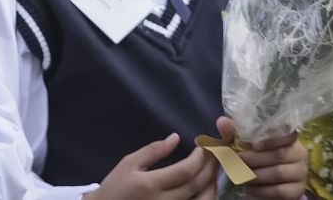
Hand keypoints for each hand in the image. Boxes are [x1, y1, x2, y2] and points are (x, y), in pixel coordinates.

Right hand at [88, 133, 217, 199]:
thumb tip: (175, 138)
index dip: (199, 159)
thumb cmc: (117, 186)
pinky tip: (206, 187)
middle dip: (210, 167)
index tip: (203, 147)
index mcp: (151, 185)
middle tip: (215, 154)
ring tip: (213, 170)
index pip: (185, 171)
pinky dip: (207, 197)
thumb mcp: (129, 163)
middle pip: (198, 185)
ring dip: (212, 184)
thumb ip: (153, 151)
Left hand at [216, 117, 307, 199]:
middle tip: (237, 161)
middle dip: (254, 159)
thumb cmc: (254, 155)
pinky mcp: (297, 191)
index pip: (287, 134)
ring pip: (278, 173)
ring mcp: (301, 173)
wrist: (264, 181)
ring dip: (256, 175)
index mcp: (288, 138)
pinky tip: (249, 189)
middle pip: (279, 155)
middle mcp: (299, 154)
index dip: (271, 139)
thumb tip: (222, 121)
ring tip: (240, 175)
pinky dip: (261, 190)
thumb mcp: (242, 142)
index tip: (253, 144)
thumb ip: (233, 132)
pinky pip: (280, 191)